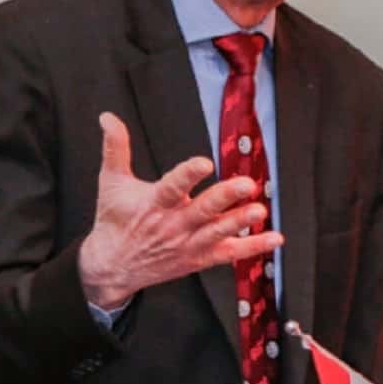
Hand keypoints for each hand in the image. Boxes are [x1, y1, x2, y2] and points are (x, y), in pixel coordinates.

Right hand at [78, 113, 281, 309]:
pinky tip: (275, 239)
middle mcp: (173, 224)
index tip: (204, 162)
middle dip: (225, 197)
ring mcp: (188, 243)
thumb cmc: (115, 220)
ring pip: (218, 232)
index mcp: (153, 203)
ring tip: (260, 210)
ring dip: (240, 222)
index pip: (171, 187)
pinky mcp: (199, 258)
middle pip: (202, 210)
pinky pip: (229, 253)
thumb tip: (108, 117)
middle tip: (246, 184)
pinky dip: (253, 247)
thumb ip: (115, 148)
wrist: (112, 267)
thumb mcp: (111, 183)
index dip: (187, 175)